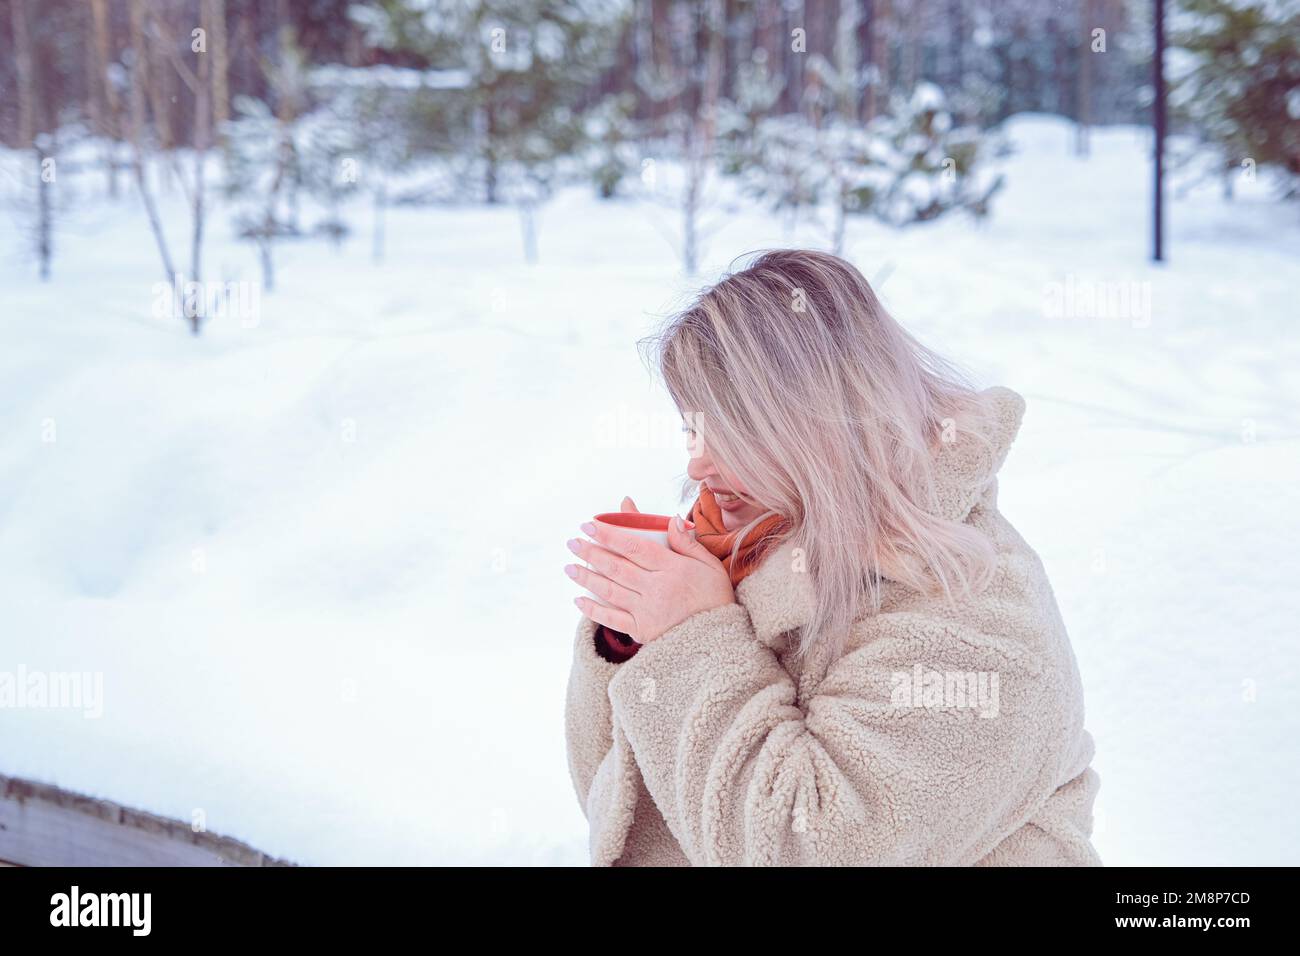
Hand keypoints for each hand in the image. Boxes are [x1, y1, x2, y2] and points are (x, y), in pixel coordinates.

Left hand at [566, 513, 734, 643]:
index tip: (590, 525)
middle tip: (572, 542)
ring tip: (569, 567)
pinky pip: (613, 619)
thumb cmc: (716, 598)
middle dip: (591, 553)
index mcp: (673, 569)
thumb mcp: (710, 566)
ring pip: (610, 590)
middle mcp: (657, 589)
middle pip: (617, 567)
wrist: (721, 642)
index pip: (634, 546)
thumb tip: (671, 519)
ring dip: (586, 577)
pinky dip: (594, 609)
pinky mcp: (643, 631)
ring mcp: (648, 612)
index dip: (609, 534)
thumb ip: (687, 543)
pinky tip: (579, 599)